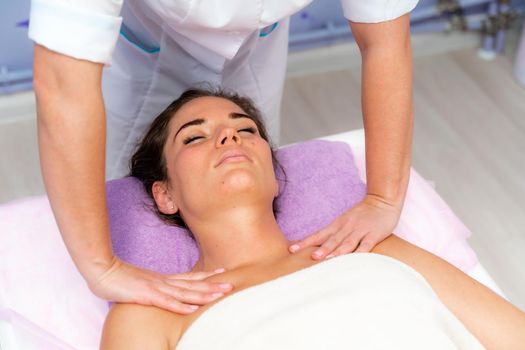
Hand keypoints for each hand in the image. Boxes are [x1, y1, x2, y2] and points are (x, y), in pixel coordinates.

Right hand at [88, 256, 232, 313]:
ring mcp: (155, 287)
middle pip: (192, 284)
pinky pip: (166, 302)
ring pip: (184, 292)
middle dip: (213, 286)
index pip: (189, 277)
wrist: (101, 270)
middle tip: (231, 285)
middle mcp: (163, 281)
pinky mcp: (146, 294)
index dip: (207, 276)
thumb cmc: (118, 278)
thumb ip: (153, 287)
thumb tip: (160, 291)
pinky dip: (180, 305)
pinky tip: (193, 308)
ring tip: (220, 295)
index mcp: (162, 278)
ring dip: (203, 294)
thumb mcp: (140, 282)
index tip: (223, 273)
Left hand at [288, 195, 400, 258]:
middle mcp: (346, 227)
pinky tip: (354, 261)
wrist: (382, 201)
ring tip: (327, 259)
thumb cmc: (361, 215)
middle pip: (332, 240)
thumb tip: (316, 247)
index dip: (306, 242)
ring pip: (347, 243)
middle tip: (311, 257)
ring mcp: (360, 231)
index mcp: (337, 224)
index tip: (292, 249)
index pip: (319, 235)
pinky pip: (365, 246)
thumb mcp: (344, 221)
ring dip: (337, 252)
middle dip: (321, 249)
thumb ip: (333, 234)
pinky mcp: (373, 235)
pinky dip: (359, 254)